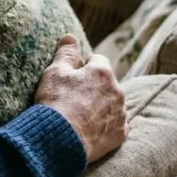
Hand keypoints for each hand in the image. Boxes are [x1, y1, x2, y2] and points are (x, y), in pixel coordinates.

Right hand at [34, 35, 127, 162]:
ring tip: (81, 115)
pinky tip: (89, 129)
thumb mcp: (55, 72)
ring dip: (102, 106)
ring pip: (113, 104)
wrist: (59, 139)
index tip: (73, 76)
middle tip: (74, 97)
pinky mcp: (120, 134)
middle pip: (107, 83)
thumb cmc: (56, 102)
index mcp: (102, 72)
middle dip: (94, 87)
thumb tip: (70, 37)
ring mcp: (121, 114)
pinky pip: (115, 125)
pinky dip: (105, 125)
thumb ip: (66, 53)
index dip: (85, 66)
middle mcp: (117, 91)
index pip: (98, 60)